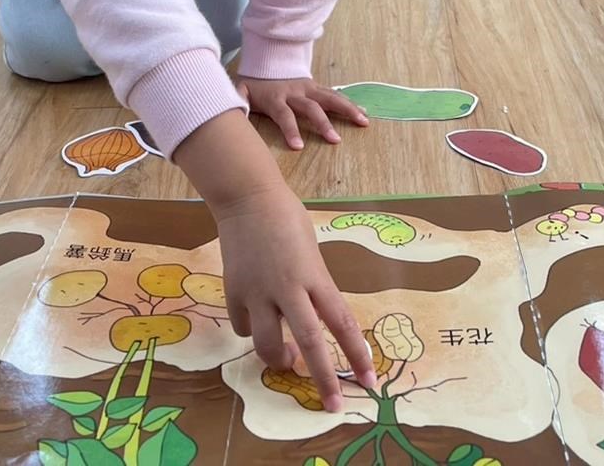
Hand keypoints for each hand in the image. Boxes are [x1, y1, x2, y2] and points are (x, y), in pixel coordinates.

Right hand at [218, 184, 376, 411]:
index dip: (358, 355)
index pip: (342, 323)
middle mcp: (287, 288)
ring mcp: (256, 292)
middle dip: (323, 379)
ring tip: (288, 359)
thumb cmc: (287, 217)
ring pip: (267, 344)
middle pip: (309, 343)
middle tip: (333, 405)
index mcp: (314, 275)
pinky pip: (242, 326)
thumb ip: (315, 285)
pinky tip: (256, 320)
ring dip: (279, 359)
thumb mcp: (312, 251)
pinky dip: (250, 330)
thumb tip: (318, 316)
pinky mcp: (232, 291)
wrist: (246, 197)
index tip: (371, 381)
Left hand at [237, 77, 367, 149]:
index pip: (284, 115)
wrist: (267, 59)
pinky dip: (350, 103)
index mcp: (276, 98)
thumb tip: (232, 111)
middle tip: (335, 140)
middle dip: (324, 124)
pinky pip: (335, 95)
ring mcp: (308, 88)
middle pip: (312, 108)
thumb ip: (238, 101)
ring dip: (347, 110)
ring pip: (330, 99)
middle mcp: (295, 93)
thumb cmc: (255, 83)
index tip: (298, 147)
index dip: (290, 130)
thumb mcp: (242, 91)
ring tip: (363, 122)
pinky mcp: (317, 87)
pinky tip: (364, 113)